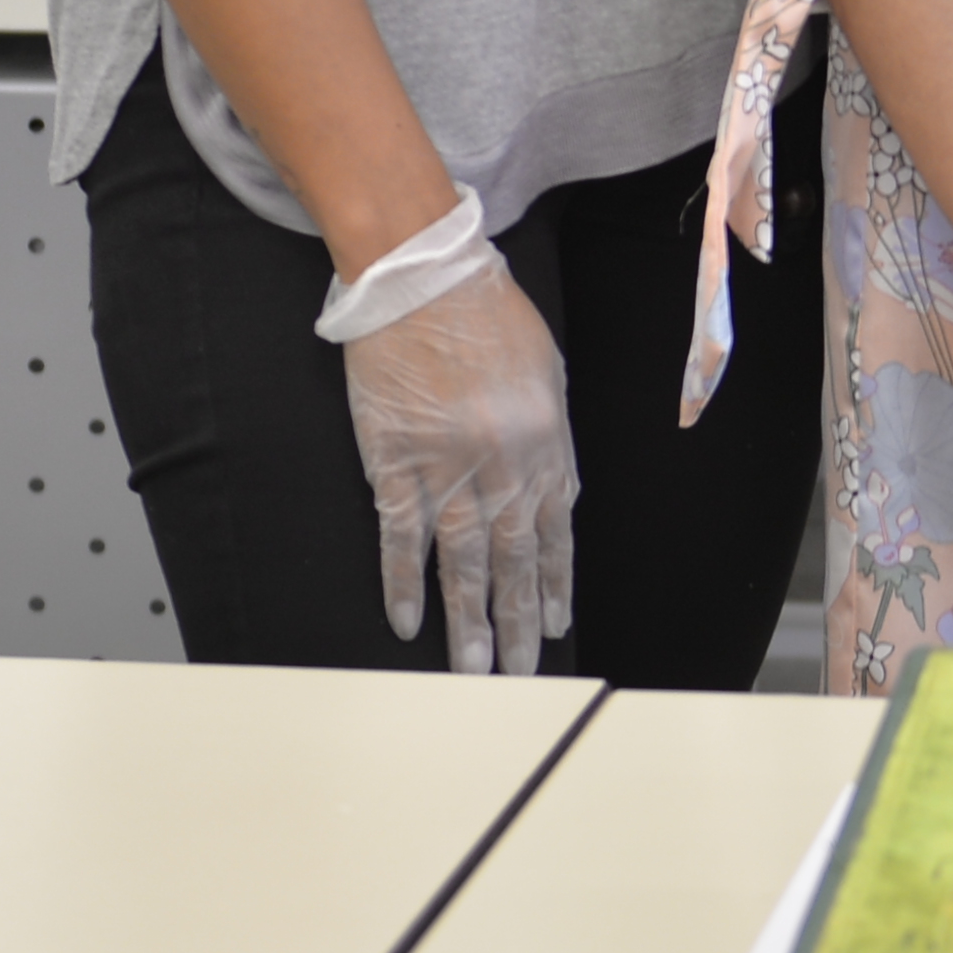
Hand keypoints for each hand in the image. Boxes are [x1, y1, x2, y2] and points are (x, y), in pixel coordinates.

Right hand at [339, 261, 580, 673]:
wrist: (425, 281)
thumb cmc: (488, 314)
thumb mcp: (547, 372)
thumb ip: (551, 435)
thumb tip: (553, 486)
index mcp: (548, 445)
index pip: (556, 532)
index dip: (554, 582)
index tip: (556, 622)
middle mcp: (505, 468)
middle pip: (514, 561)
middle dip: (519, 622)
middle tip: (522, 671)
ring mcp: (449, 472)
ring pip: (464, 564)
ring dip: (470, 622)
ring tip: (474, 669)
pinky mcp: (396, 466)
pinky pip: (402, 539)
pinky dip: (404, 583)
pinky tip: (409, 622)